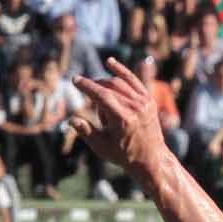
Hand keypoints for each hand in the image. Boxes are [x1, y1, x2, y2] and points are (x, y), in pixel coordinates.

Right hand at [70, 57, 168, 173]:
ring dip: (105, 87)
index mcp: (123, 119)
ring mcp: (144, 103)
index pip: (102, 95)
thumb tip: (71, 119)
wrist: (151, 159)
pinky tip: (109, 62)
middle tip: (90, 100)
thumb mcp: (101, 147)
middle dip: (95, 88)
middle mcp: (136, 108)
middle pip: (109, 87)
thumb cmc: (123, 154)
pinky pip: (133, 81)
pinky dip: (121, 71)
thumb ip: (86, 131)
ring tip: (102, 104)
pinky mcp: (149, 100)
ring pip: (119, 83)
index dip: (87, 86)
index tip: (75, 80)